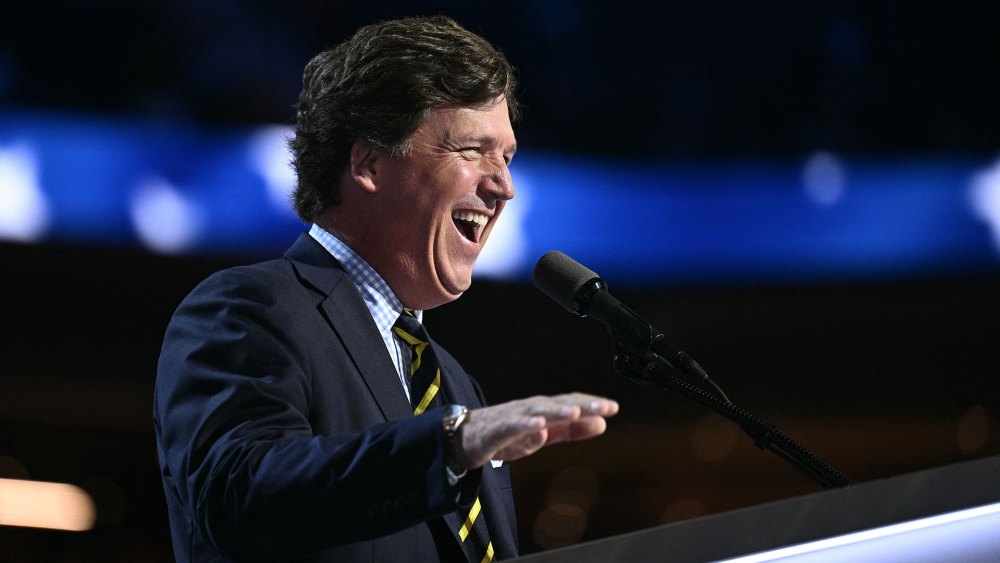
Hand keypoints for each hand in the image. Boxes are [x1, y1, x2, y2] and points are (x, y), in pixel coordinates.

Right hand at [456, 393, 618, 468]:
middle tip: (604, 407)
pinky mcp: (498, 429)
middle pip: (559, 404)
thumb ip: (571, 430)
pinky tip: (540, 426)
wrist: (467, 438)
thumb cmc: (507, 434)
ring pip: (538, 411)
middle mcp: (532, 409)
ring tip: (575, 412)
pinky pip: (513, 426)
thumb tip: (601, 424)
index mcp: (545, 411)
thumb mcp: (545, 435)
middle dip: (582, 405)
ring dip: (557, 411)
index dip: (592, 405)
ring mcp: (515, 417)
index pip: (572, 404)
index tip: (614, 408)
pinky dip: (527, 424)